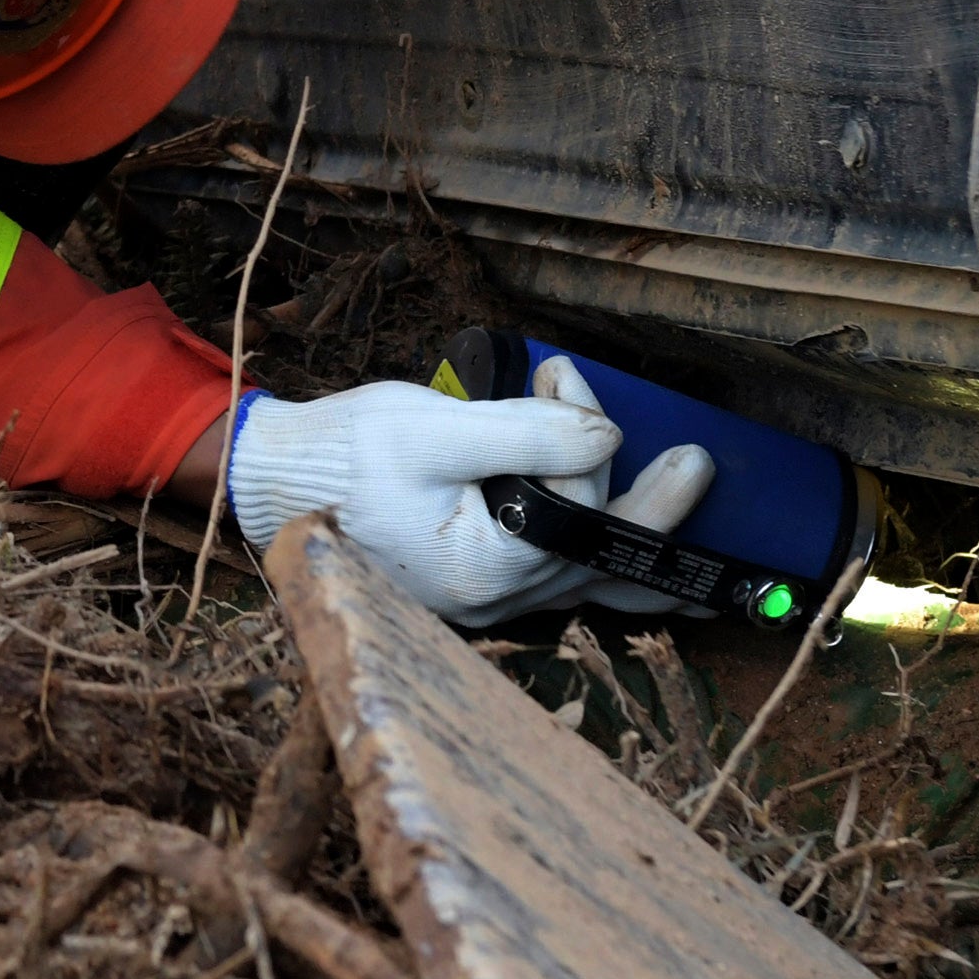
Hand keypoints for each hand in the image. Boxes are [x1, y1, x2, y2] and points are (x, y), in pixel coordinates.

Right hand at [224, 371, 697, 630]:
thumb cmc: (345, 453)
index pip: (576, 503)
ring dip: (644, 559)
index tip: (557, 374)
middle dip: (653, 506)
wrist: (275, 485)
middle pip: (601, 559)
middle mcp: (494, 601)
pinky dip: (603, 576)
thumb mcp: (434, 426)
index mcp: (484, 566)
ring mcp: (487, 605)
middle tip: (698, 463)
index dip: (581, 431)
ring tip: (703, 562)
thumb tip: (608, 432)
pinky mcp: (479, 590)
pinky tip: (634, 572)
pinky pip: (561, 591)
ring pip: (590, 590)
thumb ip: (527, 432)